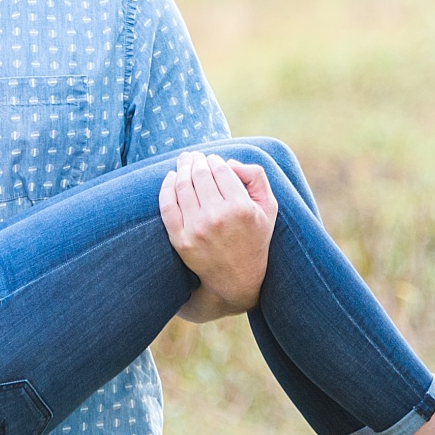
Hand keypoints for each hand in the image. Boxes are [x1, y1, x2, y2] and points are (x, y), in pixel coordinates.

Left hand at [158, 151, 277, 319]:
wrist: (237, 278)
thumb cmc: (254, 238)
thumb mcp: (268, 207)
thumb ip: (256, 177)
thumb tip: (228, 162)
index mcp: (241, 208)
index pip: (221, 170)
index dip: (215, 160)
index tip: (213, 160)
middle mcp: (217, 217)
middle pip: (200, 174)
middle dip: (197, 160)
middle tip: (195, 156)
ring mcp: (196, 229)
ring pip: (183, 186)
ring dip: (182, 168)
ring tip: (184, 161)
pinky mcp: (180, 240)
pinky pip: (167, 206)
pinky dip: (166, 186)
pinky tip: (171, 177)